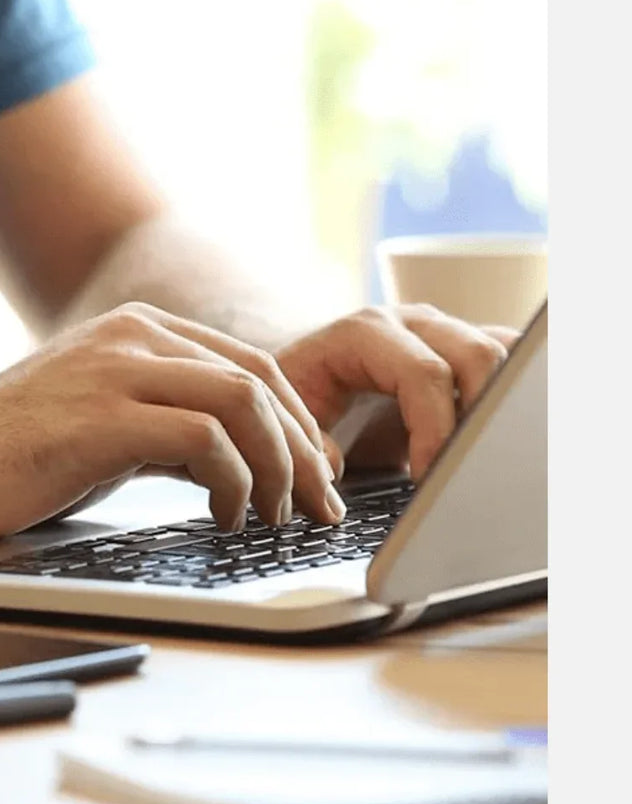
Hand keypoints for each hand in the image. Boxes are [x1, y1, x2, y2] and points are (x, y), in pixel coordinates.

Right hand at [0, 303, 345, 537]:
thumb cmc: (17, 450)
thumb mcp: (110, 425)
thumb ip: (172, 429)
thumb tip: (240, 466)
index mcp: (141, 331)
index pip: (250, 366)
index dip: (296, 422)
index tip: (315, 474)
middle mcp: (136, 337)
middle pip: (259, 380)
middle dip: (303, 448)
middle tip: (319, 505)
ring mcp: (118, 370)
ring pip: (241, 402)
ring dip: (277, 466)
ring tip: (277, 516)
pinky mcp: (102, 416)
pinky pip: (202, 441)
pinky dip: (233, 482)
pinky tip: (226, 516)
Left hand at [274, 304, 518, 479]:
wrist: (302, 372)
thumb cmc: (295, 394)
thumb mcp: (286, 418)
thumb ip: (305, 444)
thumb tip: (330, 468)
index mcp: (365, 333)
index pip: (424, 374)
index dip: (434, 430)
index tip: (427, 479)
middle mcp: (412, 323)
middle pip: (478, 354)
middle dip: (482, 417)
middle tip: (467, 471)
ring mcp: (444, 332)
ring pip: (505, 351)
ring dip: (507, 403)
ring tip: (491, 454)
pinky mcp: (464, 352)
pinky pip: (509, 359)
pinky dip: (517, 393)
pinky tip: (511, 433)